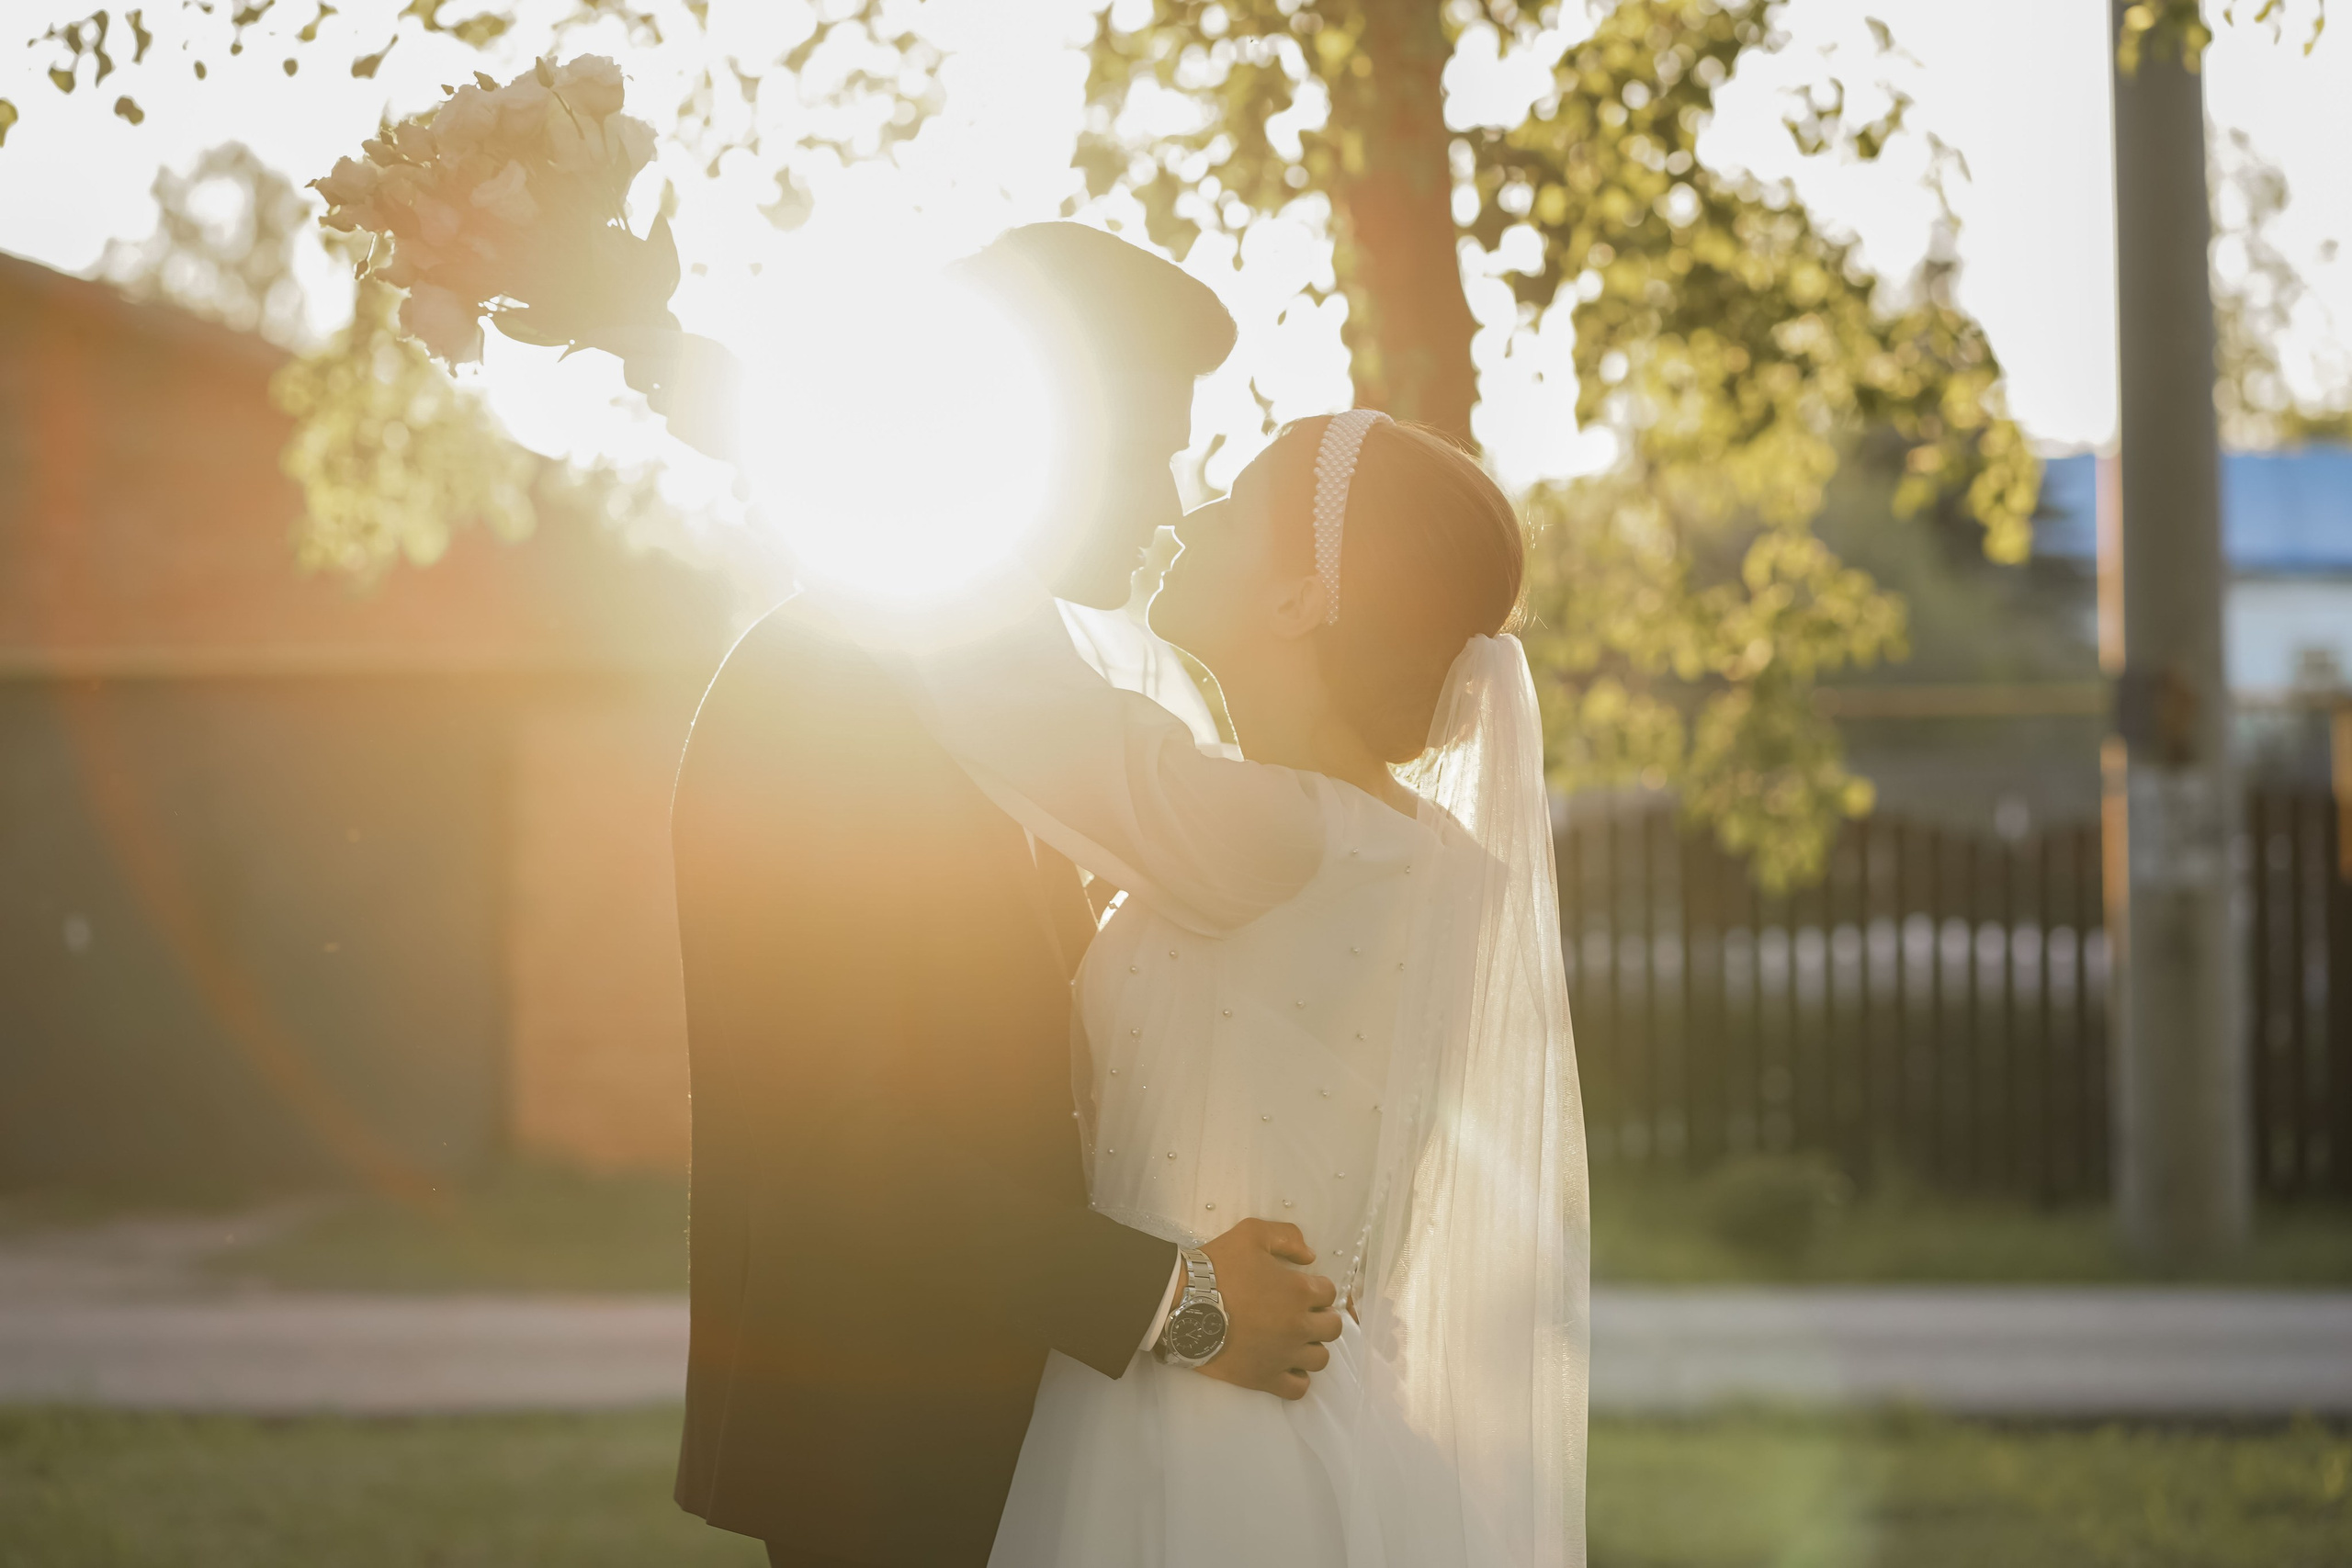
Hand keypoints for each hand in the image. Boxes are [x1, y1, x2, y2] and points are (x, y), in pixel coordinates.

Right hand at [1194, 1219, 1341, 1401]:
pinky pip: (1298, 1388)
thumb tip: (1309, 1256)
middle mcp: (1299, 1326)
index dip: (1317, 1288)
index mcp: (1299, 1291)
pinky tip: (1286, 1365)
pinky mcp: (1265, 1378)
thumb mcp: (1251, 1233)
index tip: (1301, 1287)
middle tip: (1299, 1312)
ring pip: (1320, 1359)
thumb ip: (1286, 1236)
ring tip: (1293, 1339)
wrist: (1183, 1304)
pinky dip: (1298, 1378)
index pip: (1330, 1292)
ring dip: (1311, 1346)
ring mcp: (1284, 1356)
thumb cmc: (1218, 1267)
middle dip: (1321, 1317)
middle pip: (1332, 1328)